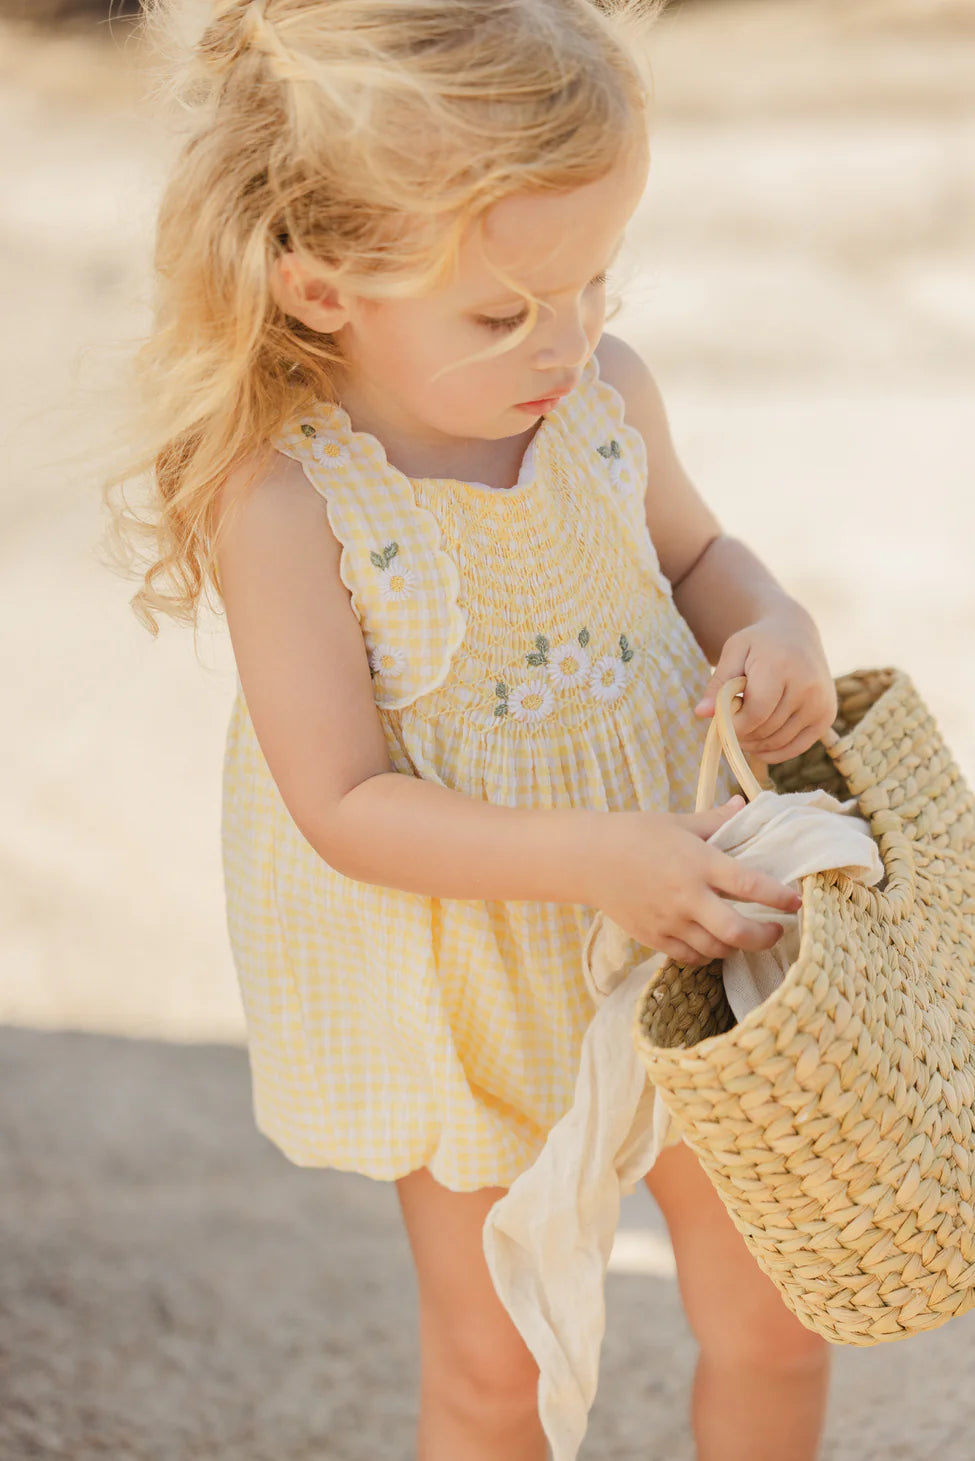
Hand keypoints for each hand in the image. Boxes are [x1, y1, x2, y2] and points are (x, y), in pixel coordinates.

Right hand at [583, 801, 801, 964]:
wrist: (588, 858)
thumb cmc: (635, 833)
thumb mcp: (678, 821)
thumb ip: (716, 819)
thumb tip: (744, 804)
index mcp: (699, 863)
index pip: (751, 884)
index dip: (780, 897)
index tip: (795, 901)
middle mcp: (687, 896)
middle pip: (738, 932)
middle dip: (766, 936)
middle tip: (777, 931)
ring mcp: (669, 921)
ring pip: (716, 950)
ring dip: (736, 946)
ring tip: (743, 935)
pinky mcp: (654, 938)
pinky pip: (690, 957)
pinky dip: (707, 955)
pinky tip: (712, 943)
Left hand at [694, 601, 837, 762]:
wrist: (796, 634)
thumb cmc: (759, 643)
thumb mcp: (734, 651)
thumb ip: (718, 683)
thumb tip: (701, 713)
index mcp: (782, 667)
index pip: (756, 713)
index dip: (734, 725)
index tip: (721, 722)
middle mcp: (808, 687)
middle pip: (766, 729)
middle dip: (742, 734)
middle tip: (730, 724)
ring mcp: (821, 703)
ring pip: (779, 741)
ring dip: (756, 744)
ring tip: (743, 730)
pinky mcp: (827, 716)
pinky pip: (796, 748)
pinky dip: (775, 753)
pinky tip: (758, 746)